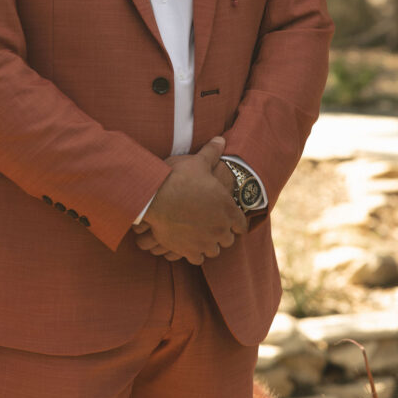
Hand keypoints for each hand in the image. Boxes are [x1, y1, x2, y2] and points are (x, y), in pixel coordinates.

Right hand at [133, 136, 246, 264]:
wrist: (156, 197)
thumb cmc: (178, 178)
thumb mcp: (198, 162)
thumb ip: (212, 153)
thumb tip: (221, 139)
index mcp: (227, 208)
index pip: (241, 223)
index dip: (237, 222)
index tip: (232, 221)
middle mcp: (220, 228)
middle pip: (228, 239)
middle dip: (222, 233)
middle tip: (214, 227)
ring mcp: (205, 241)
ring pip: (214, 250)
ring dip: (210, 244)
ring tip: (202, 237)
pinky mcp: (189, 251)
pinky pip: (198, 259)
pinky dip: (195, 253)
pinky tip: (190, 246)